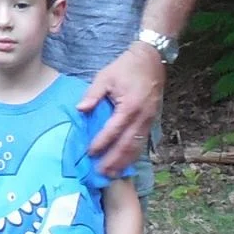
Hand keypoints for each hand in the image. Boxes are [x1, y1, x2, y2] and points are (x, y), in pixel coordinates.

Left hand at [80, 44, 163, 177]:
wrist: (151, 59)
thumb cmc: (125, 67)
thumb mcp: (105, 76)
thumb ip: (93, 94)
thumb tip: (80, 109)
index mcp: (129, 106)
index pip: (113, 130)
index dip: (102, 143)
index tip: (90, 153)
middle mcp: (142, 116)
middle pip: (127, 144)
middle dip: (114, 160)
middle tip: (101, 173)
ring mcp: (149, 119)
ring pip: (137, 145)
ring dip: (125, 161)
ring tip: (113, 174)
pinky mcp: (152, 120)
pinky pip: (143, 141)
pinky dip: (133, 153)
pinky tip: (125, 163)